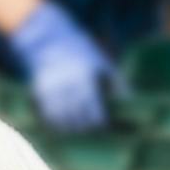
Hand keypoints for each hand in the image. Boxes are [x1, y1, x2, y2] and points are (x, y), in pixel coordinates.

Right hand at [7, 2, 112, 131]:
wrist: (50, 41)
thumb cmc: (82, 53)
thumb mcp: (102, 62)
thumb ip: (117, 81)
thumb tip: (128, 100)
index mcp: (85, 77)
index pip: (94, 108)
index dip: (100, 120)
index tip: (103, 122)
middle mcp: (68, 84)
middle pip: (78, 116)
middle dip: (86, 126)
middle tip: (91, 128)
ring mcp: (52, 88)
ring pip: (62, 118)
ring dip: (71, 127)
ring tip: (78, 128)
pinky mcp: (40, 90)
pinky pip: (48, 113)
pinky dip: (56, 122)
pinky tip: (63, 124)